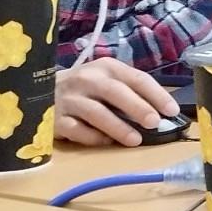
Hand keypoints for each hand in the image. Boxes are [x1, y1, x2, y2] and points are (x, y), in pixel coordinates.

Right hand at [54, 57, 170, 146]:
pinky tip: (106, 142)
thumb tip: (160, 115)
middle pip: (116, 92)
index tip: (172, 110)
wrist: (40, 91)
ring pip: (97, 113)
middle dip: (137, 107)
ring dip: (118, 127)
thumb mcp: (107, 80)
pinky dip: (93, 137)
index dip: (156, 94)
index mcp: (106, 67)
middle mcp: (87, 79)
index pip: (136, 78)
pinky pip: (77, 130)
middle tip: (154, 122)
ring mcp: (70, 99)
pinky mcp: (55, 118)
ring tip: (135, 140)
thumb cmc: (85, 88)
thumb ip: (130, 92)